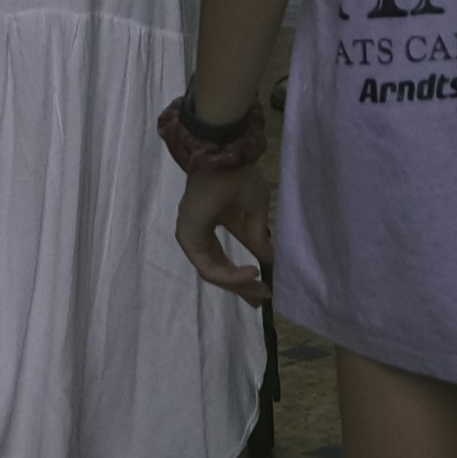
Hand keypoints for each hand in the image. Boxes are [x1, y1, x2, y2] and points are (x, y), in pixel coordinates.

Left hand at [172, 137, 275, 295]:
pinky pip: (209, 268)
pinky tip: (252, 273)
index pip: (225, 257)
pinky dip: (231, 275)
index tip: (265, 287)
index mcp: (213, 219)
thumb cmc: (239, 177)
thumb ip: (257, 236)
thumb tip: (269, 260)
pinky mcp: (188, 239)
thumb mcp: (255, 210)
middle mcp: (200, 230)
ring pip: (214, 272)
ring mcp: (191, 235)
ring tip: (261, 289)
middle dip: (241, 286)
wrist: (224, 158)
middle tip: (261, 299)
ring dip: (238, 284)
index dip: (243, 275)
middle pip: (218, 268)